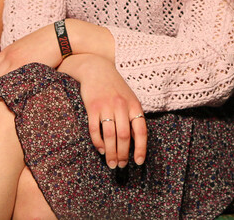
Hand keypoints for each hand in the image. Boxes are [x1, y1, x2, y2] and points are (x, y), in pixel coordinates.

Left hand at [0, 25, 60, 95]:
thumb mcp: (25, 46)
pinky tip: (9, 102)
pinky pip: (16, 84)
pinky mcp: (30, 69)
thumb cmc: (45, 41)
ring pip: (1, 82)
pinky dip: (11, 93)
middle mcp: (10, 57)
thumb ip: (16, 58)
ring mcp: (19, 63)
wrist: (60, 36)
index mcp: (8, 51)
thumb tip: (12, 71)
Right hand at [59, 53, 146, 169]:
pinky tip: (100, 149)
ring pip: (110, 136)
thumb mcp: (129, 98)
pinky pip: (95, 129)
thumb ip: (132, 116)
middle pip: (124, 137)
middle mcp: (121, 106)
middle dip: (123, 155)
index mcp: (134, 105)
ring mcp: (106, 106)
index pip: (141, 131)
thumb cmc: (114, 86)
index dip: (141, 148)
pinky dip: (98, 142)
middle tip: (120, 166)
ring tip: (111, 163)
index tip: (138, 161)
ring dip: (111, 153)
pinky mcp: (92, 107)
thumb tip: (134, 141)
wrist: (96, 69)